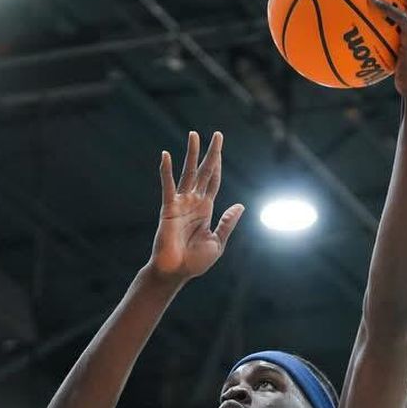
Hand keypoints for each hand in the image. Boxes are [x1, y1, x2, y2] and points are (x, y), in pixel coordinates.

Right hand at [148, 130, 244, 281]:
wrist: (176, 272)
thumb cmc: (195, 262)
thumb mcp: (218, 242)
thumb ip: (227, 223)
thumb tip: (240, 206)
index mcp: (206, 209)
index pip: (214, 181)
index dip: (219, 165)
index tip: (221, 148)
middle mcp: (193, 202)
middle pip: (204, 172)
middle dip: (211, 153)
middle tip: (217, 134)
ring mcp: (180, 203)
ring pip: (187, 173)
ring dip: (191, 154)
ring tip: (194, 135)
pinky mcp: (168, 208)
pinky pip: (168, 186)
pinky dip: (166, 171)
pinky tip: (166, 155)